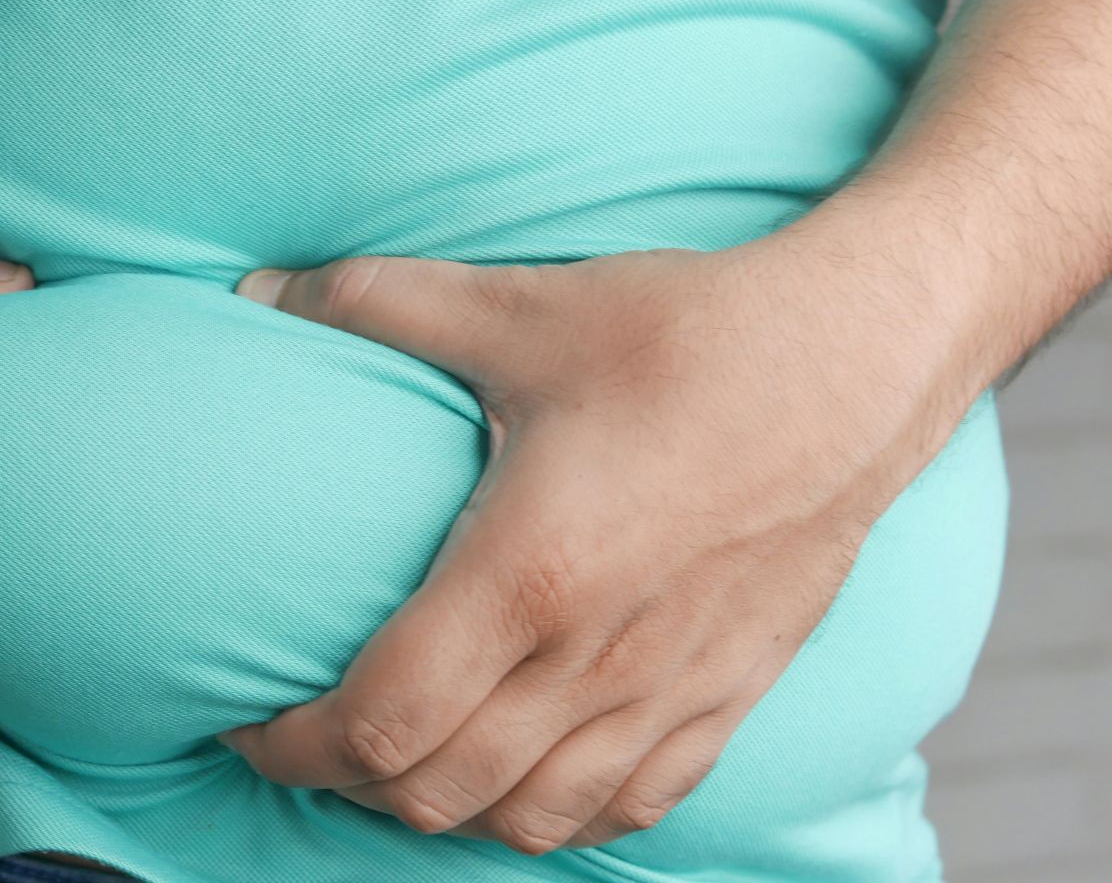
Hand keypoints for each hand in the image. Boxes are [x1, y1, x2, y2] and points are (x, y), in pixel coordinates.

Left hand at [218, 241, 973, 851]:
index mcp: (529, 573)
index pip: (381, 721)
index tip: (249, 721)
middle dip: (347, 784)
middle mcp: (596, 658)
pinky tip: (520, 777)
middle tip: (310, 736)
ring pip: (528, 818)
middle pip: (437, 792)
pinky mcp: (730, 695)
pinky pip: (630, 808)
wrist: (862, 359)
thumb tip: (255, 292)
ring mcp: (671, 691)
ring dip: (443, 809)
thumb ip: (374, 303)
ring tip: (400, 761)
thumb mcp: (519, 307)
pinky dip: (553, 815)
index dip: (294, 745)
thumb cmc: (689, 334)